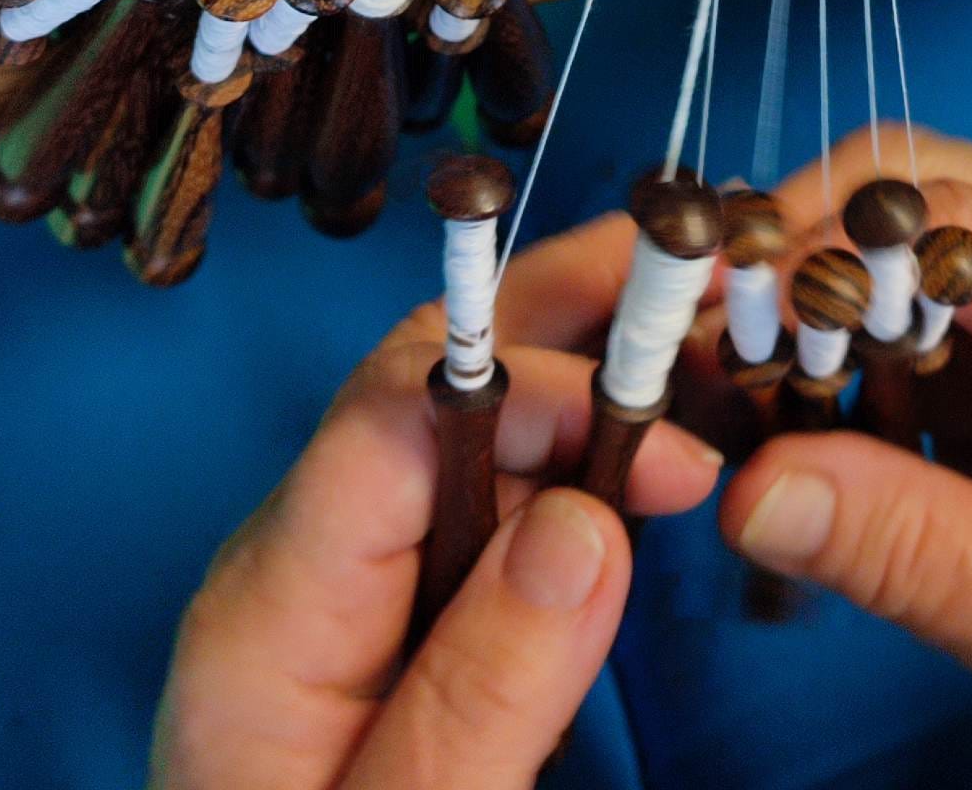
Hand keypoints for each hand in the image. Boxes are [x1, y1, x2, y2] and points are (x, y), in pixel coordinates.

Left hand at [150, 215, 721, 789]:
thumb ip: (479, 697)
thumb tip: (590, 519)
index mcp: (274, 599)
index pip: (393, 419)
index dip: (529, 384)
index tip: (659, 424)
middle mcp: (308, 552)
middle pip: (431, 381)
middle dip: (562, 316)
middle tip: (692, 275)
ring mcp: (355, 574)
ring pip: (471, 423)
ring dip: (586, 370)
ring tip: (697, 340)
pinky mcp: (400, 606)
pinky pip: (488, 498)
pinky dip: (578, 457)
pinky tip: (649, 453)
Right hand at [721, 127, 971, 789]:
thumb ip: (918, 556)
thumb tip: (748, 496)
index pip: (969, 225)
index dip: (836, 253)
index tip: (721, 307)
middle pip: (912, 198)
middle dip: (793, 256)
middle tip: (684, 331)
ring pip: (883, 248)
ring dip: (791, 306)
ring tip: (703, 378)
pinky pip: (883, 321)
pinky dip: (812, 358)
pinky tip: (760, 417)